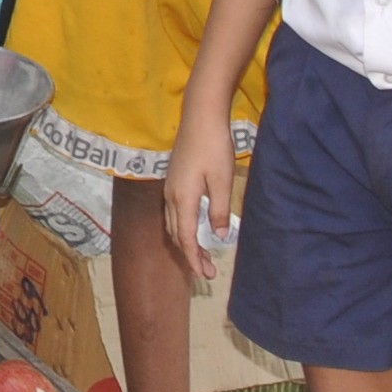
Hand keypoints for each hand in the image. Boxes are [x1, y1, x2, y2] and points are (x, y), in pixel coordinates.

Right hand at [160, 133, 236, 279]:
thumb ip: (218, 210)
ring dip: (186, 242)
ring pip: (174, 224)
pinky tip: (195, 228)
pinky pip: (174, 213)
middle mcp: (171, 197)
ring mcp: (170, 188)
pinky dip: (184, 228)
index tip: (206, 275)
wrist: (200, 117)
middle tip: (208, 271)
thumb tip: (219, 236)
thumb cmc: (213, 147)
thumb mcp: (221, 181)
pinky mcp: (174, 180)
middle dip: (190, 255)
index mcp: (182, 200)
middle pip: (177, 235)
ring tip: (202, 255)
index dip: (194, 259)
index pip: (186, 238)